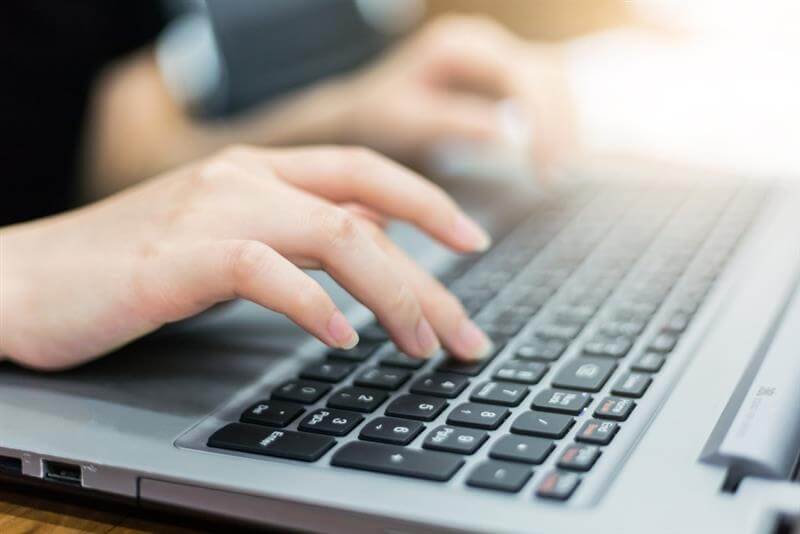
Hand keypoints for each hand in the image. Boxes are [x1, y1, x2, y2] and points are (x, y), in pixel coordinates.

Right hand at [0, 146, 492, 369]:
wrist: (22, 278)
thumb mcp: (225, 236)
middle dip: (431, 275)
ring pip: (335, 236)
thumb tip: (365, 239)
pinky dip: (311, 306)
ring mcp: (210, 211)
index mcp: (257, 171)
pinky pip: (264, 271)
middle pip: (368, 213)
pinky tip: (339, 340)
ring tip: (423, 345)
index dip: (428, 204)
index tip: (473, 243)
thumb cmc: (126, 265)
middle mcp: (243, 179)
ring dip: (393, 294)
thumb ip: (291, 231)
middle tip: (467, 333)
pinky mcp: (176, 256)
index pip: (366, 174)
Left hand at [339, 15, 574, 177]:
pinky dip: (556, 128)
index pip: (518, 74)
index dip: (541, 120)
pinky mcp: (505, 79)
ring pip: (554, 85)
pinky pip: (546, 98)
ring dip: (564, 129)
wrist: (364, 111)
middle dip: (560, 128)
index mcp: (459, 44)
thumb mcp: (408, 121)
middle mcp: (484, 42)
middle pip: (545, 76)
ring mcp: (497, 57)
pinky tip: (556, 161)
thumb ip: (456, 122)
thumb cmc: (378, 115)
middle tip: (558, 177)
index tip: (545, 166)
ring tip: (560, 174)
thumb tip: (510, 133)